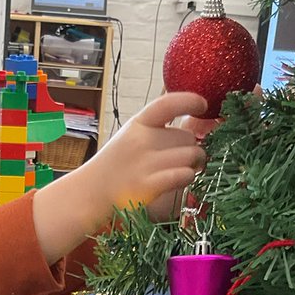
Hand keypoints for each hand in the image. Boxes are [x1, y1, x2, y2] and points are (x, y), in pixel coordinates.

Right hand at [32, 91, 207, 260]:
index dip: (189, 101)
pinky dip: (188, 176)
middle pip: (187, 137)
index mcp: (137, 124)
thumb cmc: (117, 166)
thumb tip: (194, 129)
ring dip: (194, 164)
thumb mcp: (132, 138)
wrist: (92, 194)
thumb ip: (157, 131)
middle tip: (182, 158)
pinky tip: (181, 179)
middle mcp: (141, 140)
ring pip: (191, 155)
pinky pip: (185, 174)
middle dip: (191, 147)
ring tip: (183, 170)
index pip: (167, 104)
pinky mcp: (149, 185)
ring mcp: (145, 163)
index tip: (202, 104)